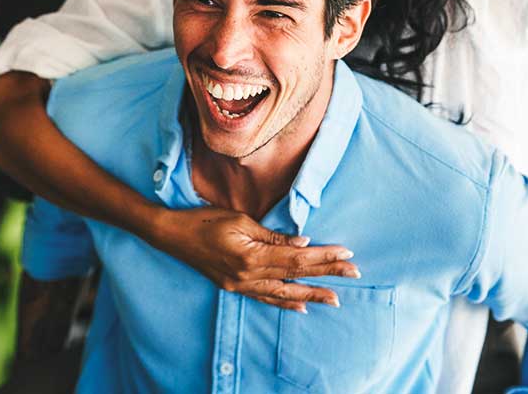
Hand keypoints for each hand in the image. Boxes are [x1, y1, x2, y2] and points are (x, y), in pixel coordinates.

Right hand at [151, 206, 358, 311]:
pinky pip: (265, 299)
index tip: (347, 253)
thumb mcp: (239, 220)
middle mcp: (249, 275)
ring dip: (311, 295)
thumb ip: (272, 236)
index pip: (297, 258)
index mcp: (251, 255)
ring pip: (284, 293)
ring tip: (335, 298)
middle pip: (296, 276)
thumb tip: (303, 242)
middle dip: (327, 275)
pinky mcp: (235, 287)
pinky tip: (301, 307)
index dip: (324, 256)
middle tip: (354, 273)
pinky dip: (285, 304)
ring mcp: (241, 285)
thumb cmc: (204, 220)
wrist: (172, 235)